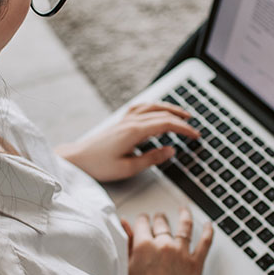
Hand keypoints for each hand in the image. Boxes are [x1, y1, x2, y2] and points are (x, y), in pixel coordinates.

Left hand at [56, 102, 199, 181]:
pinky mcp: (120, 122)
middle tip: (194, 128)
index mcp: (134, 131)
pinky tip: (158, 110)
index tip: (196, 135)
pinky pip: (141, 107)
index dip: (184, 129)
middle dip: (181, 119)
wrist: (77, 159)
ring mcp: (125, 119)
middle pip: (162, 113)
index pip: (166, 124)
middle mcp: (130, 121)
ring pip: (152, 107)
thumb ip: (152, 158)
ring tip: (183, 114)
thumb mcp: (128, 168)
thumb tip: (171, 150)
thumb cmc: (99, 165)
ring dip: (170, 108)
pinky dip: (154, 107)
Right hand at [120, 208, 213, 274]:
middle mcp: (164, 245)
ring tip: (184, 211)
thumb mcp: (126, 267)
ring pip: (184, 227)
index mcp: (143, 245)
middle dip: (159, 220)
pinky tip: (209, 225)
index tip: (143, 221)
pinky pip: (205, 243)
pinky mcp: (196, 265)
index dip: (142, 221)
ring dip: (184, 216)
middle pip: (162, 223)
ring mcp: (181, 253)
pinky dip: (208, 232)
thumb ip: (126, 243)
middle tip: (159, 219)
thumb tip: (124, 224)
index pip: (143, 223)